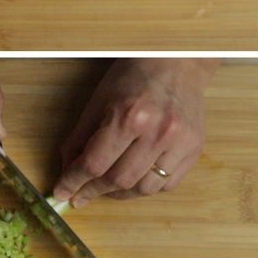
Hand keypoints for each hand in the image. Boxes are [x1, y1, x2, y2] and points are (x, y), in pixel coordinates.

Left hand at [53, 58, 219, 206]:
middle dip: (94, 191)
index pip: (95, 163)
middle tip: (81, 194)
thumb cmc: (135, 77)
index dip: (74, 182)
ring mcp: (181, 142)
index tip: (62, 192)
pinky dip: (147, 187)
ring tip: (108, 188)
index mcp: (130, 116)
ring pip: (144, 189)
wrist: (176, 62)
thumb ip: (81, 138)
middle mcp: (159, 132)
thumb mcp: (99, 101)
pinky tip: (135, 178)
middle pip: (119, 180)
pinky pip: (168, 185)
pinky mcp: (195, 148)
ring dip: (120, 194)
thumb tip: (68, 171)